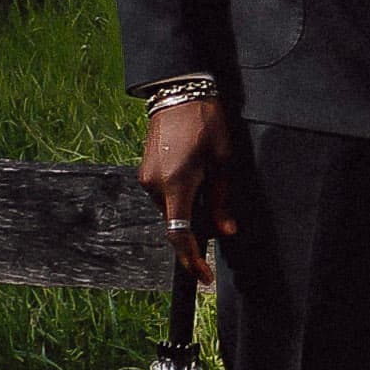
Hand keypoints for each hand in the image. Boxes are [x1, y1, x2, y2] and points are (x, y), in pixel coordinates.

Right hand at [138, 90, 237, 271]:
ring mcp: (146, 178)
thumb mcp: (223, 162)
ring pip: (170, 209)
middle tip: (218, 214)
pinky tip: (194, 175)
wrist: (178, 92)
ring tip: (206, 180)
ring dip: (188, 208)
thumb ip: (221, 201)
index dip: (191, 260)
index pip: (179, 235)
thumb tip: (226, 232)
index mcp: (176, 185)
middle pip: (175, 223)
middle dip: (195, 227)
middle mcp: (154, 186)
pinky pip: (163, 195)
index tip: (204, 276)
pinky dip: (179, 196)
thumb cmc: (205, 123)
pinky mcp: (144, 171)